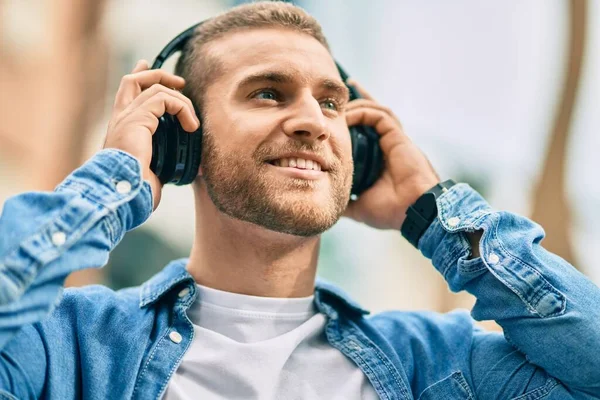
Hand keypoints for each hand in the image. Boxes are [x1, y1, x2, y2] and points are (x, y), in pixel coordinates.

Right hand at [103, 60, 199, 209]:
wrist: (121, 195)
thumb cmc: (135, 192)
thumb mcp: (154, 174)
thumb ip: (168, 165)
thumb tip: (196, 170)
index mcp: (121, 131)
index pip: (126, 97)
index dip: (139, 79)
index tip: (148, 68)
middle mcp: (120, 120)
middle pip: (133, 80)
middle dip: (157, 75)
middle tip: (179, 82)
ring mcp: (126, 117)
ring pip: (153, 87)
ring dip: (180, 100)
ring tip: (192, 123)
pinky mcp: (136, 119)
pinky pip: (163, 99)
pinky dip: (182, 108)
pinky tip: (190, 126)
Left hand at [343, 79, 439, 229]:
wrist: (412, 212)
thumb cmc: (391, 211)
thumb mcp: (360, 207)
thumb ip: (346, 201)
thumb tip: (328, 201)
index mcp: (381, 160)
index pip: (366, 135)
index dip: (353, 123)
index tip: (335, 118)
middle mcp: (388, 147)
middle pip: (372, 116)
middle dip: (356, 103)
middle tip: (335, 98)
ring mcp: (394, 140)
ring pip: (376, 111)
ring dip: (357, 105)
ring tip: (338, 106)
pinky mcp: (398, 137)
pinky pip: (380, 116)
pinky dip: (364, 111)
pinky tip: (348, 115)